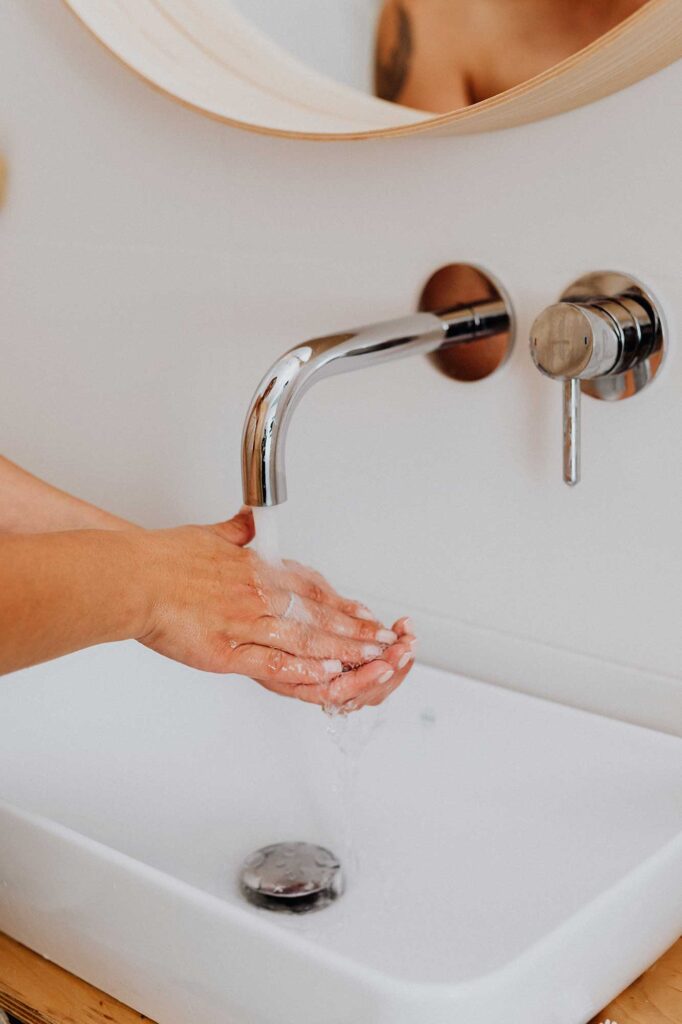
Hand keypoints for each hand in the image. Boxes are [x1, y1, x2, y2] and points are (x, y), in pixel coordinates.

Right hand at [137, 510, 413, 707]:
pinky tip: (325, 673)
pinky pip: (272, 661)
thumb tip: (252, 521)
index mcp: (257, 569)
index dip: (343, 604)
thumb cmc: (164, 558)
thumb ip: (238, 532)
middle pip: (318, 615)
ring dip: (342, 650)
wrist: (133, 578)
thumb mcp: (210, 535)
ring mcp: (245, 624)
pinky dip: (302, 667)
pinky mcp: (226, 652)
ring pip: (305, 638)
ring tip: (371, 660)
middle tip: (385, 642)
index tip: (366, 614)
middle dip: (356, 631)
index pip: (313, 588)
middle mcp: (259, 595)